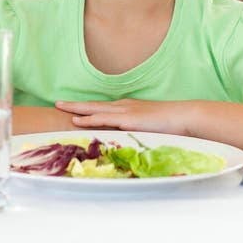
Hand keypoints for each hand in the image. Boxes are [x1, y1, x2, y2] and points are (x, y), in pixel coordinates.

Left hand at [54, 99, 192, 136]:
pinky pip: (105, 119)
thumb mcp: (148, 127)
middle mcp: (124, 107)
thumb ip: (136, 131)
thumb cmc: (169, 124)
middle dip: (75, 105)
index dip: (86, 108)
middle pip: (94, 105)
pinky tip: (78, 120)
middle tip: (57, 103)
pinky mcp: (129, 120)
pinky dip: (90, 119)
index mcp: (128, 108)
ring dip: (78, 110)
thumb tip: (127, 139)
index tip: (71, 108)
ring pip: (96, 110)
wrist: (184, 117)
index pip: (102, 107)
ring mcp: (126, 112)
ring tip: (62, 109)